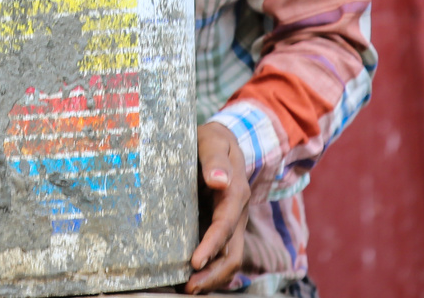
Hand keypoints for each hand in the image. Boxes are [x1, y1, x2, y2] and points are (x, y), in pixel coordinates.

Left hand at [185, 121, 249, 292]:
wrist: (221, 142)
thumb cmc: (213, 140)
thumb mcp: (213, 141)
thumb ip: (214, 159)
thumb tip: (218, 180)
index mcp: (236, 194)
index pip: (225, 225)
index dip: (211, 245)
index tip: (194, 262)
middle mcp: (237, 214)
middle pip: (232, 253)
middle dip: (212, 274)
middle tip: (188, 287)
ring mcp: (231, 224)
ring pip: (228, 259)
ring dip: (211, 277)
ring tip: (186, 289)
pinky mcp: (221, 228)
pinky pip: (219, 254)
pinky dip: (207, 269)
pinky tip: (187, 278)